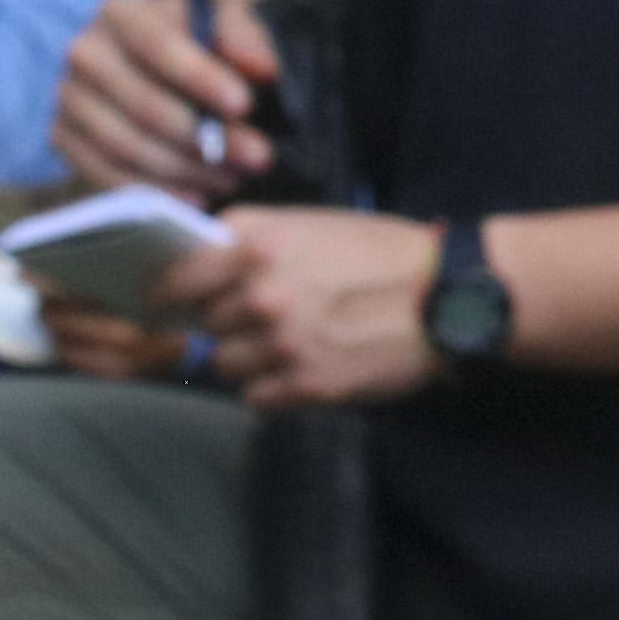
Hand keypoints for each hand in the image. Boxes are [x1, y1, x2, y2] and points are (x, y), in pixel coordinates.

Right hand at [67, 0, 278, 194]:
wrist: (175, 54)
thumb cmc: (209, 33)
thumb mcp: (234, 16)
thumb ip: (247, 35)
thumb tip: (262, 67)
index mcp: (120, 11)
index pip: (156, 46)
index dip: (200, 77)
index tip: (245, 105)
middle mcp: (85, 52)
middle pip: (141, 104)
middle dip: (204, 136)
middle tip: (258, 156)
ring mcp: (70, 99)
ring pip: (124, 146)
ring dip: (185, 169)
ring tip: (234, 178)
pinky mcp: (66, 138)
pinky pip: (105, 174)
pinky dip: (154, 192)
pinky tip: (197, 197)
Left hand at [188, 207, 446, 409]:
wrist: (449, 295)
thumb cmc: (385, 251)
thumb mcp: (314, 223)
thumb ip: (253, 241)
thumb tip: (200, 265)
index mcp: (257, 244)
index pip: (177, 275)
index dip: (170, 290)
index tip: (169, 300)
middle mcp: (260, 292)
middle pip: (205, 322)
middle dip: (228, 321)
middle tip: (266, 318)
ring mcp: (280, 342)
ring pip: (225, 362)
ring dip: (249, 357)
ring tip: (289, 344)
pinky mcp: (305, 384)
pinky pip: (255, 396)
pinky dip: (272, 387)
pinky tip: (304, 368)